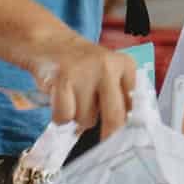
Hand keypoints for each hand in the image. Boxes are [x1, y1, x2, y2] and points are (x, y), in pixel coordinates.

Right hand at [25, 32, 139, 138]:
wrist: (49, 41)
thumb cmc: (81, 65)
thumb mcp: (107, 73)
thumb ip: (118, 97)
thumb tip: (122, 132)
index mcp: (125, 65)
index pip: (134, 104)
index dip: (130, 127)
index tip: (126, 140)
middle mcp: (109, 66)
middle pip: (115, 116)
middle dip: (109, 135)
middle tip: (105, 142)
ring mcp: (85, 72)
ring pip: (86, 119)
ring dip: (77, 117)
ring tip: (73, 98)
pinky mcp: (62, 79)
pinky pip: (64, 117)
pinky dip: (60, 116)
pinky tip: (59, 99)